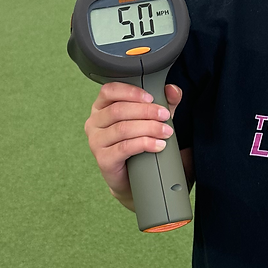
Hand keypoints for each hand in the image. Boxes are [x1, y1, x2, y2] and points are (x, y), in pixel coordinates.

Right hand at [84, 81, 182, 208]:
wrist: (131, 177)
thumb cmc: (137, 141)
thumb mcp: (152, 117)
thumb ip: (164, 101)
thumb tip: (173, 90)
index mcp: (101, 106)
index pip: (109, 91)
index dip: (131, 92)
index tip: (151, 98)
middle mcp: (94, 122)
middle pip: (118, 110)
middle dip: (146, 111)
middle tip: (165, 115)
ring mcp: (96, 142)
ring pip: (122, 129)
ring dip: (148, 128)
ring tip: (166, 131)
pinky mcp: (103, 159)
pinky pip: (124, 148)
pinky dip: (144, 144)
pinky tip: (158, 145)